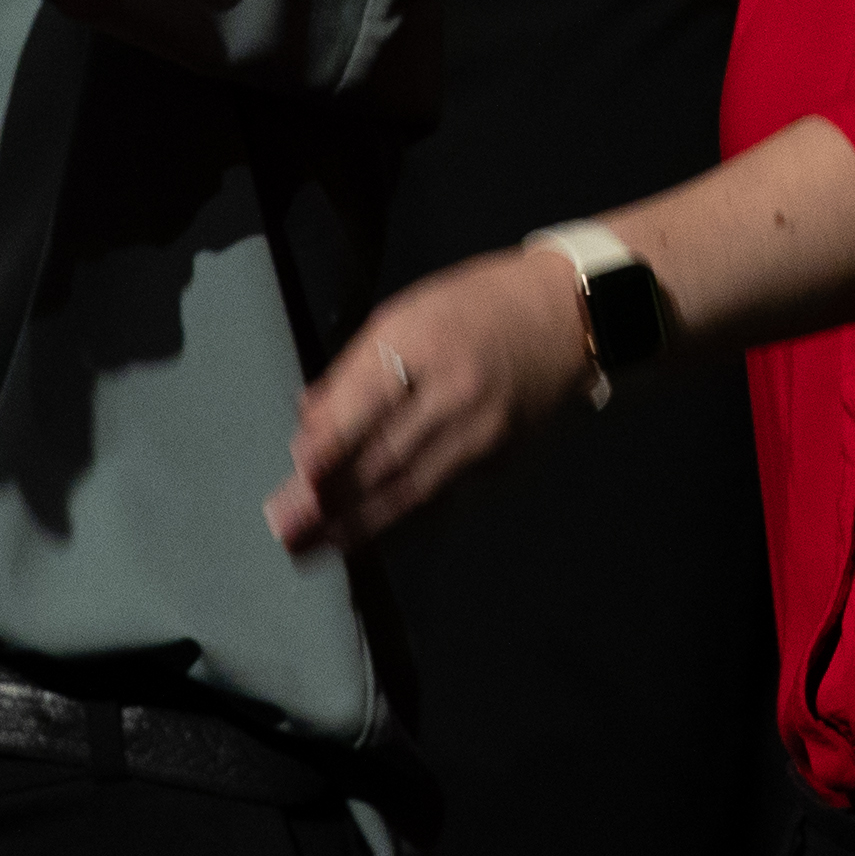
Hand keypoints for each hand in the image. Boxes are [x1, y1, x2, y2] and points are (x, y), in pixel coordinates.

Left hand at [264, 246, 594, 553]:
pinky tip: (366, 542)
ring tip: (313, 549)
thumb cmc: (476, 307)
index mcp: (426, 342)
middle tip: (286, 530)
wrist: (568, 320)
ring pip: (412, 490)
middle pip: (387, 455)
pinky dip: (400, 527)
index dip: (334, 442)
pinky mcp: (500, 465)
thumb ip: (354, 369)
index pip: (371, 401)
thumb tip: (307, 423)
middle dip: (331, 499)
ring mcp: (483, 435)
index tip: (298, 473)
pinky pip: (443, 503)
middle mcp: (456, 393)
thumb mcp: (408, 312)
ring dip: (358, 525)